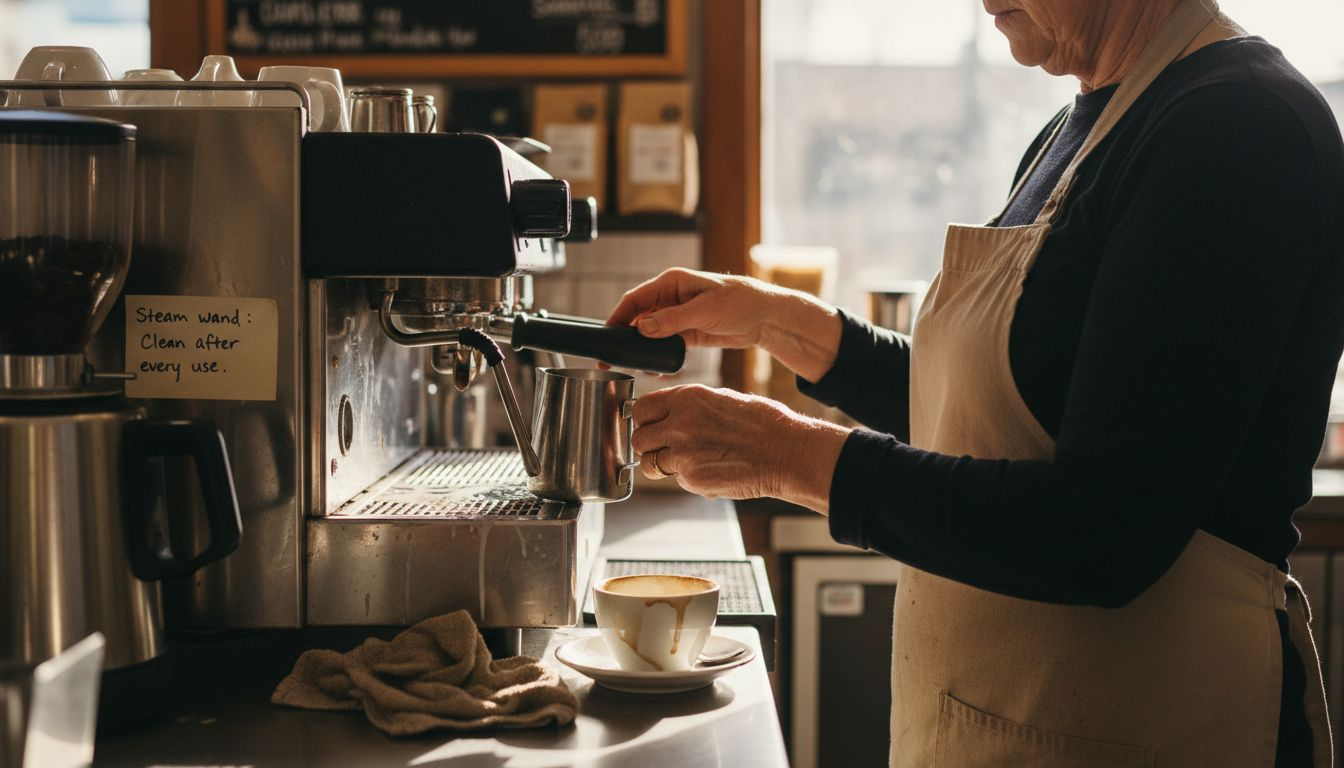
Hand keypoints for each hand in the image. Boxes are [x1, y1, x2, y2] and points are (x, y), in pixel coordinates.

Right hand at [608, 268, 842, 382]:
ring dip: (640, 348)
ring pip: (649, 333)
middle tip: (611, 357)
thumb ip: (673, 319)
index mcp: (671, 283)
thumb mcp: (705, 310)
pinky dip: (657, 356)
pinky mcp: (686, 333)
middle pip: (638, 317)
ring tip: (629, 366)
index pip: (635, 299)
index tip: (605, 336)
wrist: (764, 317)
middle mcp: (670, 298)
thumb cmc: (739, 301)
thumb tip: (642, 328)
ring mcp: (677, 316)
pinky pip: (664, 345)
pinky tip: (654, 368)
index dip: (618, 317)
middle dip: (624, 336)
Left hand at [630, 384, 849, 510]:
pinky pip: (678, 480)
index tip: (652, 426)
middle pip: (639, 439)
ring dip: (663, 465)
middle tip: (667, 448)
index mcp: (687, 398)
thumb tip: (667, 414)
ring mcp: (684, 454)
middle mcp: (680, 424)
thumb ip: (690, 406)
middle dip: (650, 445)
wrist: (787, 452)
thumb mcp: (722, 398)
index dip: (645, 420)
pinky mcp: (693, 480)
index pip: (641, 408)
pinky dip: (690, 478)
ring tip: (689, 462)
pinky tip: (713, 470)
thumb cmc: (763, 424)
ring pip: (651, 464)